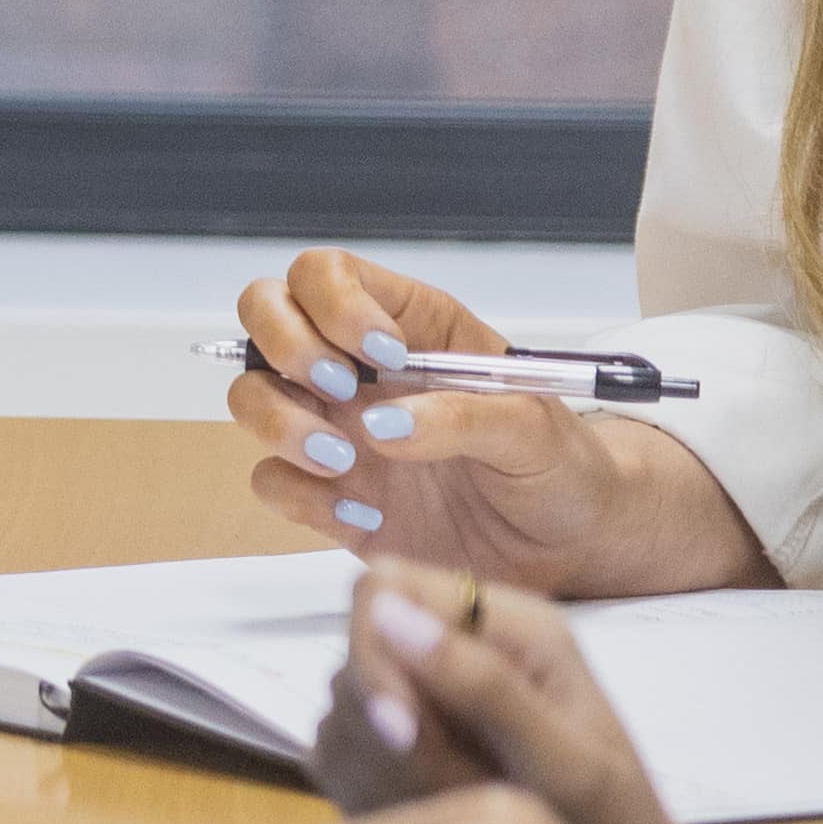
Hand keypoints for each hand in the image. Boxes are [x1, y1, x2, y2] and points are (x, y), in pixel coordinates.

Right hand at [218, 247, 771, 604]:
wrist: (571, 549)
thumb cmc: (562, 469)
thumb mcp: (534, 429)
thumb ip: (462, 415)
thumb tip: (381, 423)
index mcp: (410, 326)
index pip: (327, 273)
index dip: (334, 304)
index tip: (380, 356)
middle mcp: (359, 369)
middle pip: (265, 314)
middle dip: (285, 348)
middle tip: (339, 392)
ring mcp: (336, 428)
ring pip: (251, 395)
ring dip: (280, 423)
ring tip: (344, 462)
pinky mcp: (328, 494)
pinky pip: (272, 481)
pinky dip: (302, 497)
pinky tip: (363, 515)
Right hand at [309, 563, 733, 823]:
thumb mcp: (565, 761)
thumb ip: (482, 686)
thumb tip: (387, 612)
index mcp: (508, 623)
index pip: (383, 586)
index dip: (373, 651)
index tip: (403, 731)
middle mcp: (458, 646)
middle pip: (352, 649)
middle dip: (384, 728)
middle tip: (452, 789)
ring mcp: (426, 694)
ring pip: (342, 706)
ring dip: (381, 767)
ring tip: (456, 808)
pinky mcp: (401, 745)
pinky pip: (340, 752)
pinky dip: (369, 791)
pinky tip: (430, 817)